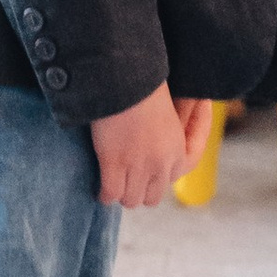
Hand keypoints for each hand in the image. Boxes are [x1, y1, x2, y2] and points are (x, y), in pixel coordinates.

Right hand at [90, 83, 195, 207]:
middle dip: (139, 190)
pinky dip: (104, 194)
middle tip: (125, 180)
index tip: (144, 177)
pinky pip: (110, 193)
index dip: (156, 181)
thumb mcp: (165, 114)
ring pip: (130, 199)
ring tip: (112, 185)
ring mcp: (138, 165)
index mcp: (177, 149)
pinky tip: (99, 189)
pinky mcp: (114, 162)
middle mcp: (161, 163)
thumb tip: (149, 149)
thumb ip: (162, 137)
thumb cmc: (144, 87)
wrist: (126, 77)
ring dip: (121, 193)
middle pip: (152, 197)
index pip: (171, 180)